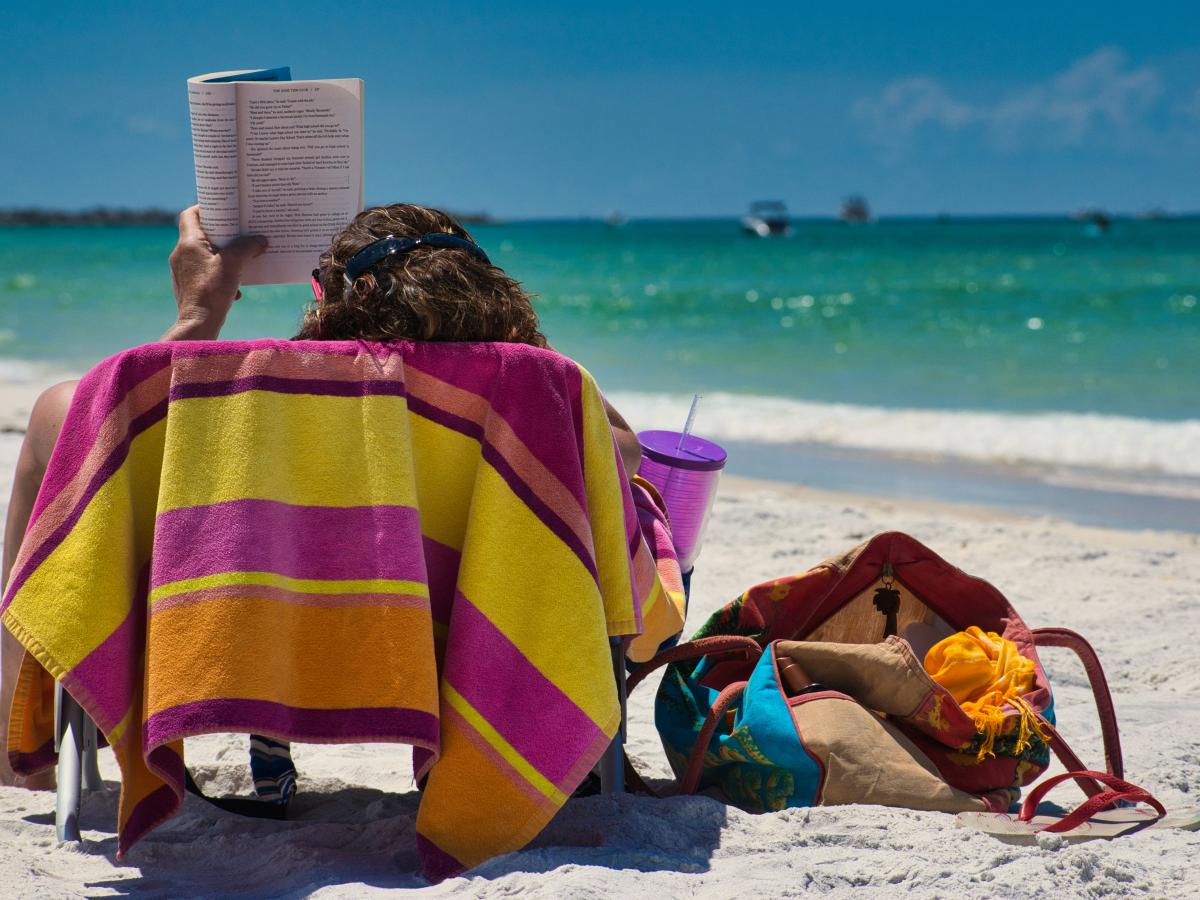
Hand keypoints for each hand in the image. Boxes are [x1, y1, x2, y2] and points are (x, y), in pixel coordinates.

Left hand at [163, 205, 266, 340]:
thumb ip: (247, 247)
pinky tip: (235, 287)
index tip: (224, 210)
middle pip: (201, 234)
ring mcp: (183, 271)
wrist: (198, 324)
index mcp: (188, 243)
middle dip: (223, 234)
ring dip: (223, 256)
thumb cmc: (213, 292)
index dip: (206, 208)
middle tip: (240, 233)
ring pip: (204, 254)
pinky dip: (220, 274)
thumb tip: (261, 240)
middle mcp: (181, 254)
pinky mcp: (188, 286)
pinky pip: (205, 272)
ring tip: (241, 261)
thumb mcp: (234, 264)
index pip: (191, 214)